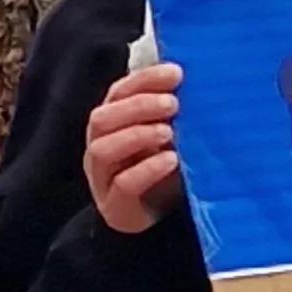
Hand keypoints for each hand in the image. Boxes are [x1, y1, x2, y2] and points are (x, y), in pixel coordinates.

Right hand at [85, 63, 183, 234]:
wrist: (155, 218)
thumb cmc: (162, 167)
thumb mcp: (166, 135)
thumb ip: (170, 111)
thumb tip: (192, 80)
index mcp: (111, 122)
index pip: (118, 92)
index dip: (144, 79)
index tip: (176, 73)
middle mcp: (99, 144)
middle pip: (103, 117)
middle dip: (138, 106)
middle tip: (173, 104)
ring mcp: (102, 176)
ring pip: (104, 149)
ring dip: (137, 135)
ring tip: (168, 132)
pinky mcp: (114, 205)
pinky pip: (123, 184)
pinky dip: (147, 169)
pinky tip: (171, 160)